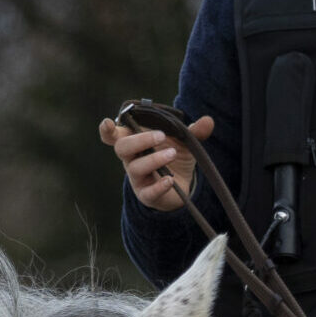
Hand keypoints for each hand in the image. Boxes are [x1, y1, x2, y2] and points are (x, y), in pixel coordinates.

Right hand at [100, 113, 215, 211]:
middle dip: (140, 140)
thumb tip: (208, 121)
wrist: (181, 186)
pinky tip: (170, 180)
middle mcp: (131, 159)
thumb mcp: (185, 142)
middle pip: (122, 148)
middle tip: (161, 136)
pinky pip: (148, 192)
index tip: (107, 123)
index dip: (107, 130)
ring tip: (173, 154)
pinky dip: (159, 185)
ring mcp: (137, 178)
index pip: (114, 136)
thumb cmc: (175, 157)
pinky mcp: (147, 195)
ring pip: (135, 168)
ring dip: (154, 159)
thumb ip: (194, 131)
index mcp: (135, 142)